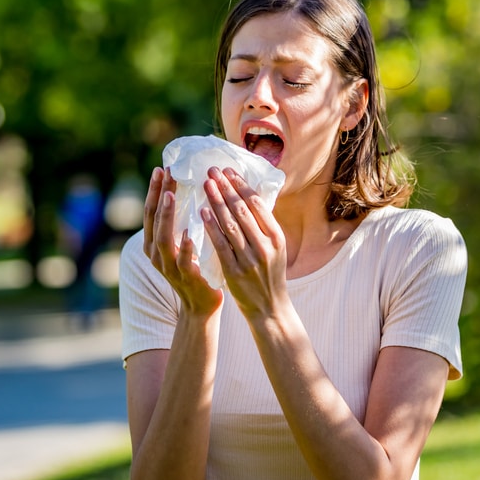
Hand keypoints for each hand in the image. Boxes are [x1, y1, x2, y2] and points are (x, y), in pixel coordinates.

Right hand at [142, 167, 222, 315]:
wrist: (201, 305)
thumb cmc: (195, 267)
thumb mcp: (182, 243)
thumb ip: (181, 222)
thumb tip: (188, 190)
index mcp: (153, 243)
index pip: (151, 211)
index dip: (155, 190)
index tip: (161, 168)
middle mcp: (156, 253)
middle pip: (154, 219)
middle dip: (159, 194)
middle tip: (166, 172)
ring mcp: (169, 266)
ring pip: (163, 238)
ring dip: (167, 215)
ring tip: (171, 194)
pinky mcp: (185, 277)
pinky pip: (183, 260)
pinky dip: (185, 246)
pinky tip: (189, 232)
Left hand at [201, 167, 288, 320]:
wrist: (270, 308)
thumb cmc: (270, 274)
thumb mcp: (275, 248)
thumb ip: (263, 226)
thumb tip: (248, 196)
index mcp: (277, 237)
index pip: (258, 204)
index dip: (241, 185)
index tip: (228, 170)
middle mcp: (265, 246)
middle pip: (243, 210)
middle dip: (226, 188)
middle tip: (212, 171)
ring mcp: (250, 260)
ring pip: (231, 224)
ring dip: (217, 202)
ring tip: (206, 184)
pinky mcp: (235, 272)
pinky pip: (221, 245)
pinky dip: (211, 227)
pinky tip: (203, 212)